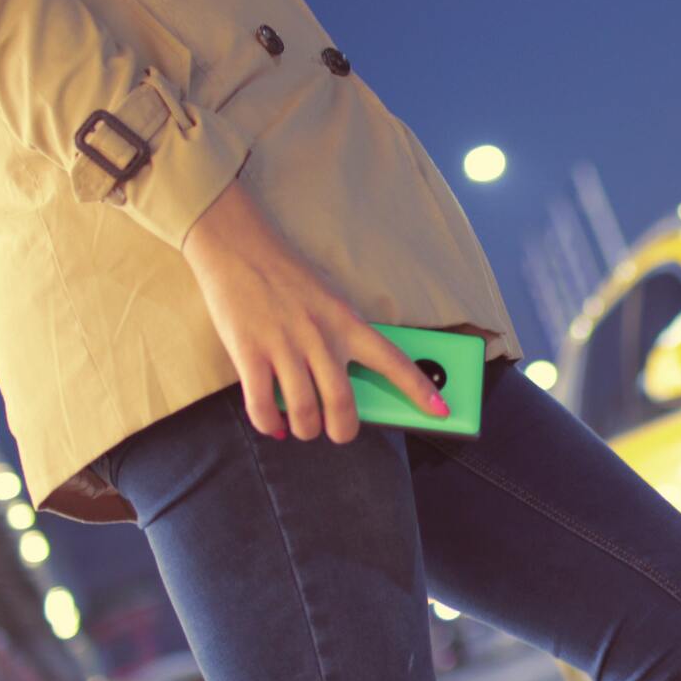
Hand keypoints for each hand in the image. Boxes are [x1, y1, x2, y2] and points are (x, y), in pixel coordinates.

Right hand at [179, 180, 448, 440]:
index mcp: (347, 322)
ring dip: (304, 430)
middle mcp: (321, 337)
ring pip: (304, 412)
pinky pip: (263, 405)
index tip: (442, 411)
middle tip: (337, 432)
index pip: (393, 361)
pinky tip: (273, 425)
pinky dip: (269, 424)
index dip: (419, 390)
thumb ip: (342, 338)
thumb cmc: (287, 278)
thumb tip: (346, 386)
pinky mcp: (249, 352)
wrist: (238, 247)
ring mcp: (284, 346)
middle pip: (343, 404)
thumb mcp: (330, 301)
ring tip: (301, 428)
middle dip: (343, 431)